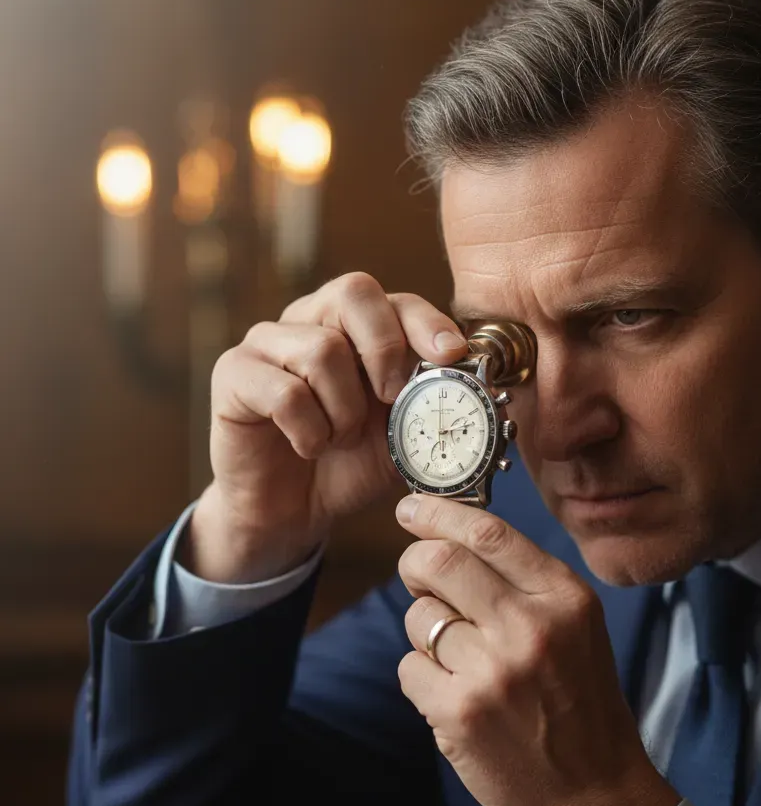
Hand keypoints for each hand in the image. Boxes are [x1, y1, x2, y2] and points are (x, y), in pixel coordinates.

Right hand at [186, 272, 467, 582]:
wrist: (291, 513)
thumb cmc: (346, 466)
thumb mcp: (403, 437)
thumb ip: (433, 408)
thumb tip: (482, 389)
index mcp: (355, 327)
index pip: (395, 299)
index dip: (426, 322)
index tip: (450, 356)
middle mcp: (309, 319)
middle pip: (353, 292)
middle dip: (385, 348)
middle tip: (390, 399)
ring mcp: (266, 342)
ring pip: (321, 349)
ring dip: (343, 410)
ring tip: (338, 440)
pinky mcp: (233, 374)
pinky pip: (284, 392)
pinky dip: (309, 432)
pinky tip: (308, 448)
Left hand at [394, 495, 679, 805]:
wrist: (596, 798)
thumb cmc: (580, 706)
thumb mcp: (576, 628)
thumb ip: (523, 582)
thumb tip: (448, 536)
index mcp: (565, 597)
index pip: (488, 532)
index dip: (438, 513)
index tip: (410, 508)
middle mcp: (531, 626)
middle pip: (438, 562)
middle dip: (415, 564)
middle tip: (419, 578)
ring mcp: (493, 670)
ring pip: (419, 617)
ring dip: (427, 635)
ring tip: (465, 664)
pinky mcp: (459, 712)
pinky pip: (410, 667)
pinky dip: (423, 680)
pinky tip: (458, 700)